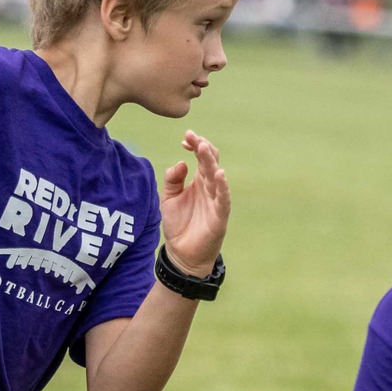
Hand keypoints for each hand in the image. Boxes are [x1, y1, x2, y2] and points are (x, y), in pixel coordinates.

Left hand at [158, 130, 227, 275]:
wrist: (182, 254)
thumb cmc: (178, 225)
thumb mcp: (168, 198)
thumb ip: (172, 180)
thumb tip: (181, 162)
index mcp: (199, 181)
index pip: (201, 157)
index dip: (195, 145)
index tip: (185, 138)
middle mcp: (210, 188)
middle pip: (210, 162)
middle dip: (202, 147)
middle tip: (192, 136)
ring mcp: (216, 201)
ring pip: (216, 176)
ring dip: (211, 161)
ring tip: (204, 147)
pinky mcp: (219, 216)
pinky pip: (223, 199)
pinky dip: (223, 186)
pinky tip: (220, 174)